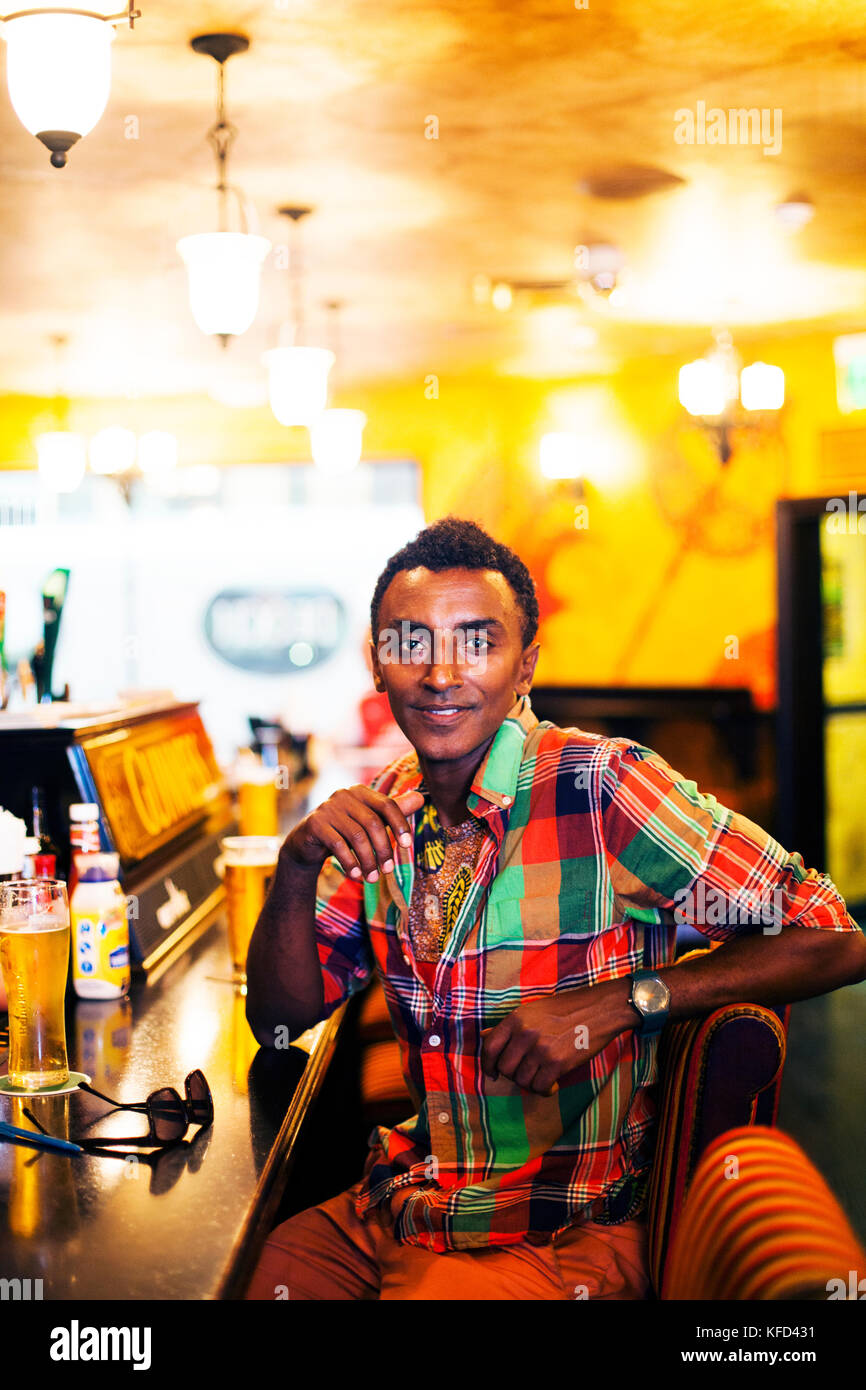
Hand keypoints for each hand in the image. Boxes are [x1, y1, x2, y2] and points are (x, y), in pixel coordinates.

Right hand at [282, 786, 423, 882]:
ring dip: (368, 861)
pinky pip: (338, 845)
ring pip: (356, 836)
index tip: (407, 846)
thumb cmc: (344, 831)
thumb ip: (393, 811)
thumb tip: (421, 797)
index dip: (400, 824)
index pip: (387, 804)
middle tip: (389, 870)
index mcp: (361, 792)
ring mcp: (327, 808)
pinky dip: (350, 863)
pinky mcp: (315, 824)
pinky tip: (356, 875)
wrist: (307, 842)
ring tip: (372, 878)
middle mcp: (344, 795)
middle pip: (373, 823)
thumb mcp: (369, 822)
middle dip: (383, 849)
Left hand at [479, 980, 635, 1095]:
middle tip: (526, 1072)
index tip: (492, 1073)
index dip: (487, 1064)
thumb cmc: (566, 1009)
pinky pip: (540, 1087)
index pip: (490, 1047)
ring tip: (541, 1076)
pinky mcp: (558, 1063)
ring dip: (530, 1083)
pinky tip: (552, 1084)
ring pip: (522, 1081)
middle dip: (513, 1075)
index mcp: (517, 1018)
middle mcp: (525, 1033)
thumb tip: (483, 1036)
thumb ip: (509, 1026)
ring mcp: (541, 1049)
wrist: (600, 1009)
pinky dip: (544, 1090)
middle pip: (505, 1068)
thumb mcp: (533, 1010)